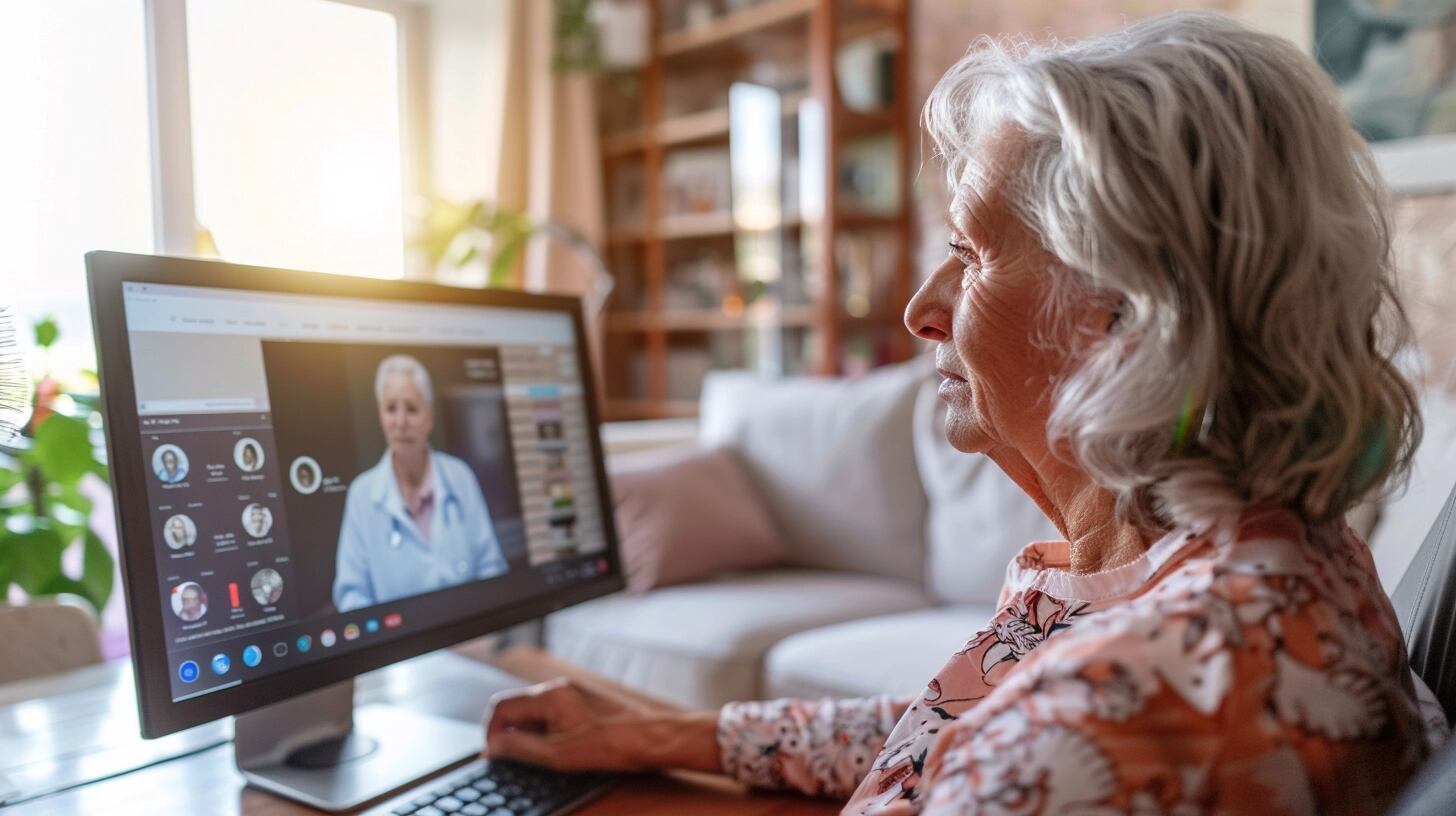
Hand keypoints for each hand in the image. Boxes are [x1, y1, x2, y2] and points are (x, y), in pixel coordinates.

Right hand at [482, 677, 720, 773]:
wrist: (653, 737)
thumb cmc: (614, 744)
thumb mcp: (559, 755)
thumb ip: (521, 749)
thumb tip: (493, 746)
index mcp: (550, 696)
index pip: (501, 706)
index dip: (490, 732)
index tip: (494, 754)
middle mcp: (560, 688)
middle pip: (516, 706)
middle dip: (508, 733)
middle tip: (513, 759)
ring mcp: (573, 694)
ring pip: (535, 711)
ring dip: (528, 733)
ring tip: (540, 758)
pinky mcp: (585, 703)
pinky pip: (553, 713)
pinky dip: (546, 730)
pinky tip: (560, 749)